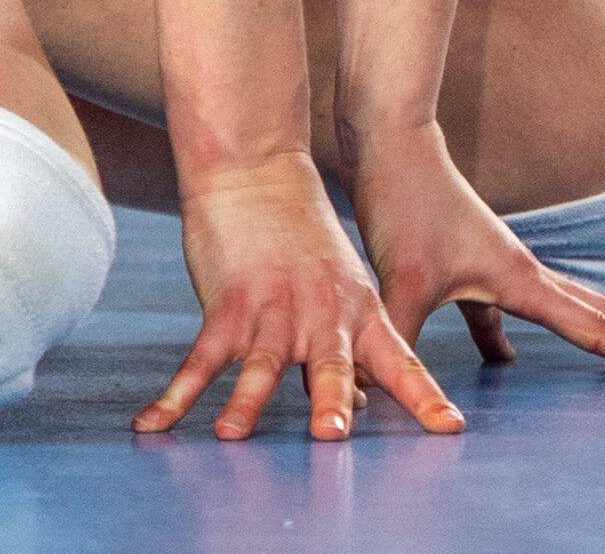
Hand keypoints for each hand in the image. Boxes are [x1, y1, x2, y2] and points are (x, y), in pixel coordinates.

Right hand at [140, 151, 459, 441]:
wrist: (257, 168)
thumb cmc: (303, 237)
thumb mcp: (344, 285)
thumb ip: (352, 344)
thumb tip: (365, 400)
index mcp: (359, 312)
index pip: (401, 361)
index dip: (425, 397)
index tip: (451, 429)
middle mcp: (320, 314)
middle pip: (329, 363)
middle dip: (330, 399)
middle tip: (334, 433)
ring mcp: (272, 309)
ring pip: (260, 363)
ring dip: (246, 401)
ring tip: (232, 435)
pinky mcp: (227, 304)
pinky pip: (199, 359)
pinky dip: (175, 396)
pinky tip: (152, 424)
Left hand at [349, 123, 604, 390]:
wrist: (391, 141)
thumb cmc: (402, 204)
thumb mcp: (400, 284)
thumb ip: (401, 349)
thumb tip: (385, 397)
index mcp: (523, 281)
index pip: (599, 329)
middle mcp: (526, 273)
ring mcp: (503, 267)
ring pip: (571, 310)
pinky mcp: (471, 266)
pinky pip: (504, 312)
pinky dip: (508, 339)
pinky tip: (502, 361)